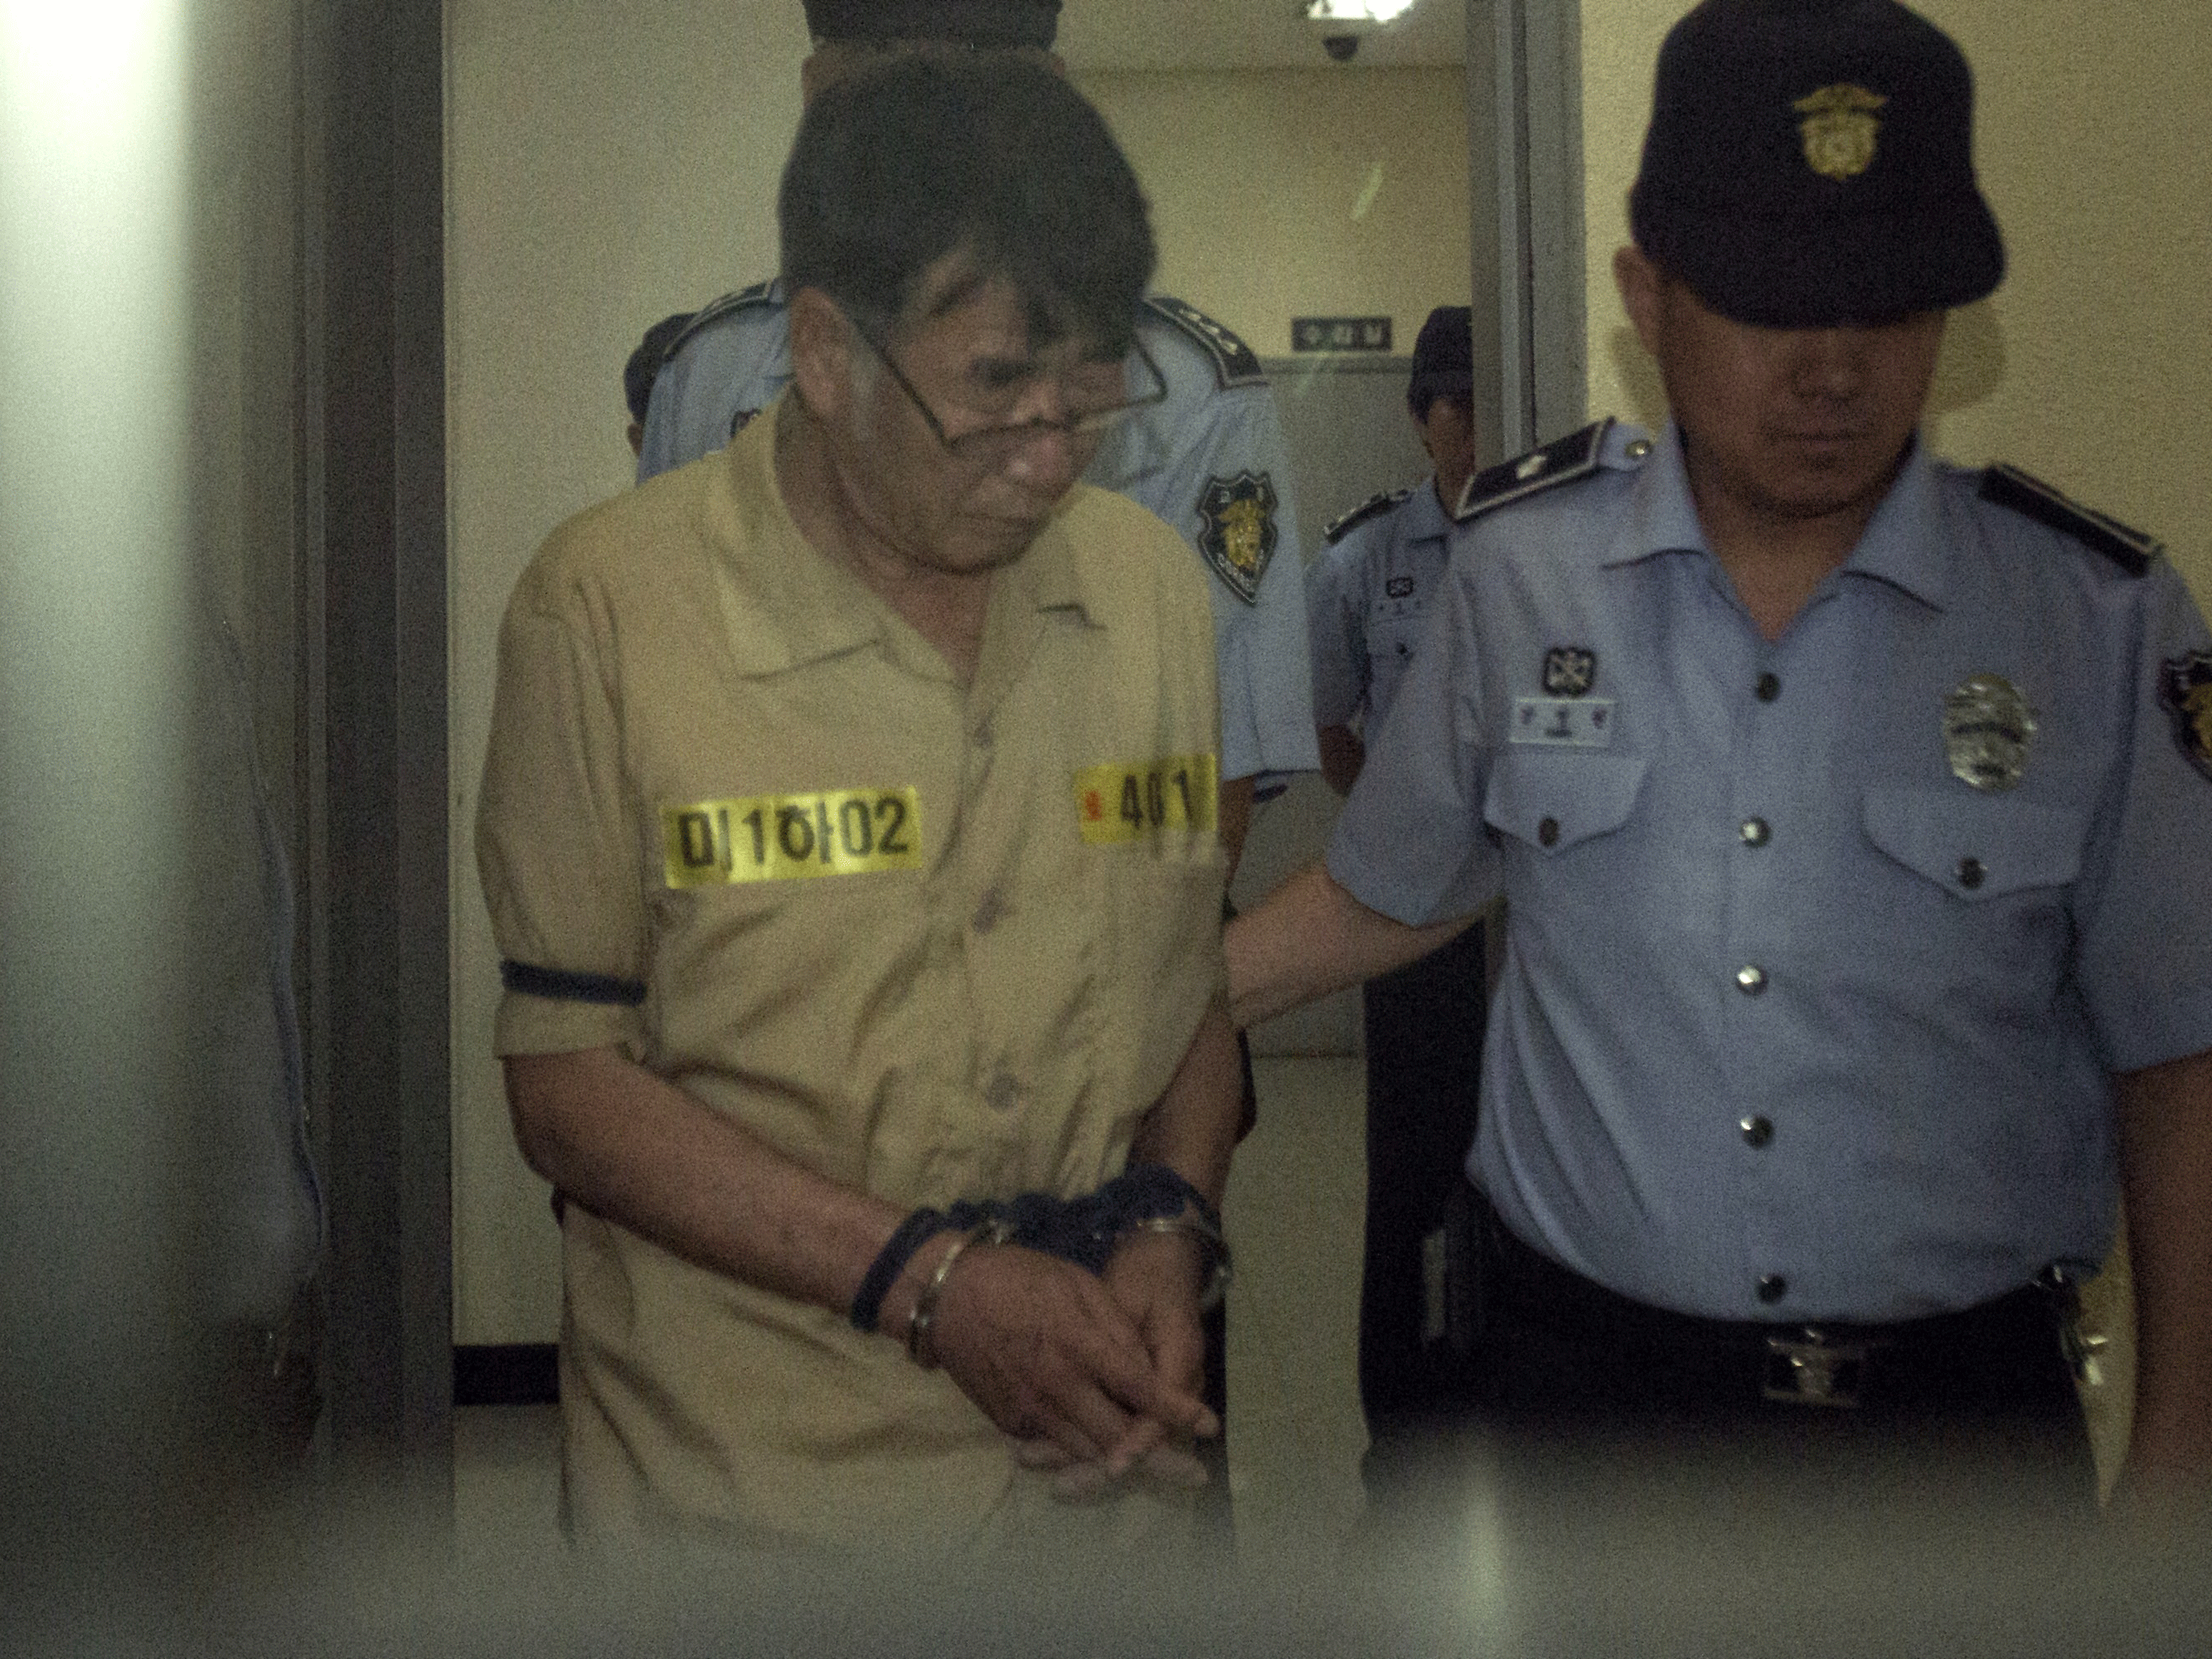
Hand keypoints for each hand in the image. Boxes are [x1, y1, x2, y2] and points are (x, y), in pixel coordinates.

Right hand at [904, 1239, 1216, 1473]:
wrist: (945, 1297)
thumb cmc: (1017, 1277)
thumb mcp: (1076, 1284)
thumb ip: (1114, 1328)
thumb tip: (1147, 1368)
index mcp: (1078, 1345)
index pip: (1138, 1388)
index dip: (1176, 1410)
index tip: (1210, 1426)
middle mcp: (1057, 1387)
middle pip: (1116, 1436)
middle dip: (1159, 1458)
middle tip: (1193, 1474)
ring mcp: (1030, 1410)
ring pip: (1086, 1452)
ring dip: (1122, 1464)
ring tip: (1158, 1474)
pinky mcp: (1010, 1422)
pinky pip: (1054, 1447)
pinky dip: (1081, 1455)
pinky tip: (1102, 1456)